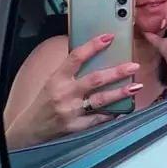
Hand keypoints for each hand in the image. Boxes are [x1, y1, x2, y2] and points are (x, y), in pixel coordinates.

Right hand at [6, 34, 142, 147]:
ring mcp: (72, 111)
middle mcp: (65, 94)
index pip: (76, 57)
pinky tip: (124, 108)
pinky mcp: (77, 127)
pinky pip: (99, 119)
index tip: (109, 37)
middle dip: (117, 72)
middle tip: (133, 65)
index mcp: (57, 79)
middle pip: (95, 79)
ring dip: (120, 92)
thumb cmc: (44, 103)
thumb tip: (93, 56)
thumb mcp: (52, 82)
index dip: (93, 46)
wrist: (31, 129)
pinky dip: (112, 113)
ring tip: (136, 86)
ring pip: (100, 100)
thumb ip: (70, 71)